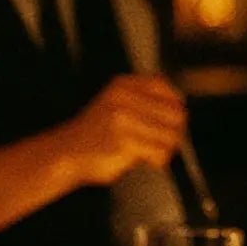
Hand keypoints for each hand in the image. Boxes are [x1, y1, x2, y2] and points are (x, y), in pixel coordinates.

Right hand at [59, 75, 187, 186]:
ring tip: (153, 150)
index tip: (169, 118)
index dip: (173, 104)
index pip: (164, 87)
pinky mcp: (125, 142)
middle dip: (173, 129)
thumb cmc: (96, 132)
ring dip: (167, 147)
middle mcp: (123, 99)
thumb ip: (143, 99)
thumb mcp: (114, 103)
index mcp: (121, 86)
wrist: (66, 152)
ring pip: (171, 134)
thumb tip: (179, 108)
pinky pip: (160, 151)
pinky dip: (158, 159)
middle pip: (175, 112)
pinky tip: (146, 159)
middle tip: (162, 139)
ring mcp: (123, 119)